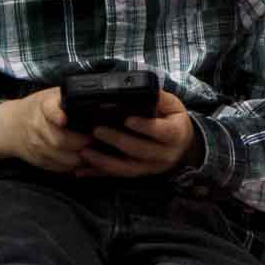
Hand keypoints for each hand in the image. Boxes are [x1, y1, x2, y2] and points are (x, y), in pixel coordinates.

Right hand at [0, 89, 91, 172]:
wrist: (12, 125)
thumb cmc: (39, 108)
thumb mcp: (52, 95)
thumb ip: (70, 98)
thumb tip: (96, 103)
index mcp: (43, 106)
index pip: (49, 109)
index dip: (57, 114)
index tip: (64, 119)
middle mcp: (37, 126)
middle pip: (60, 139)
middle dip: (82, 142)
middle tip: (94, 140)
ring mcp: (37, 145)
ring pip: (63, 157)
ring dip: (81, 157)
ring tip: (93, 151)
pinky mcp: (39, 160)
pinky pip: (60, 167)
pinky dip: (74, 166)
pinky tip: (83, 160)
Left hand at [76, 89, 196, 177]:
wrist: (181, 144)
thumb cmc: (173, 120)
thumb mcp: (173, 106)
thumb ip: (159, 98)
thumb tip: (144, 89)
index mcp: (176, 135)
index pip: (162, 132)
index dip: (145, 127)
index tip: (127, 119)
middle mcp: (166, 155)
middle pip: (140, 150)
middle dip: (117, 141)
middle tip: (97, 130)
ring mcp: (152, 167)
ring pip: (128, 168)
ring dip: (105, 161)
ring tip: (86, 151)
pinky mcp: (139, 174)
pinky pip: (118, 175)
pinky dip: (100, 172)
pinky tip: (83, 169)